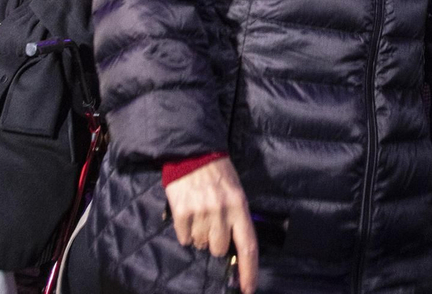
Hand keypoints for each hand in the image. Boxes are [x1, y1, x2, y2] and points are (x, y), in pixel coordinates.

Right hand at [163, 157, 257, 292]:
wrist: (191, 150)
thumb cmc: (217, 172)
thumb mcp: (235, 191)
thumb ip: (237, 217)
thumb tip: (233, 246)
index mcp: (240, 206)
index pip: (248, 246)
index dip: (249, 271)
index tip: (248, 290)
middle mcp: (222, 212)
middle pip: (219, 249)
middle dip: (216, 242)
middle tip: (212, 223)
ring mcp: (201, 212)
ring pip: (201, 245)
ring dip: (200, 235)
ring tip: (199, 214)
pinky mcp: (181, 212)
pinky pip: (184, 238)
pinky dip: (185, 231)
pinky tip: (187, 214)